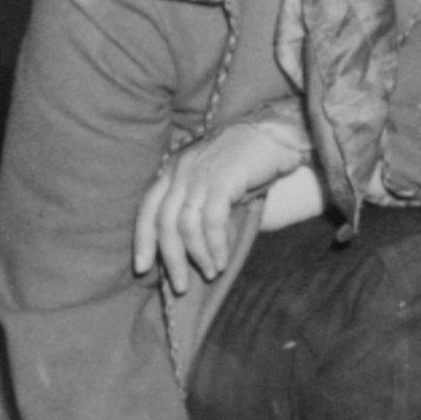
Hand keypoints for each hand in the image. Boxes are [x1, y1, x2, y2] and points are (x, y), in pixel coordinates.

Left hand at [131, 119, 307, 295]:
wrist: (277, 133)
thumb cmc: (250, 162)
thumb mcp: (216, 184)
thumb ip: (201, 209)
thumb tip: (197, 248)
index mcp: (173, 169)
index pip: (147, 209)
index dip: (143, 241)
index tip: (142, 269)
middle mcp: (180, 170)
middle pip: (163, 222)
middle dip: (170, 259)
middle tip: (180, 286)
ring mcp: (199, 173)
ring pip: (185, 225)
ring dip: (197, 255)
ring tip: (210, 272)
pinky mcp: (221, 179)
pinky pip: (211, 220)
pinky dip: (215, 245)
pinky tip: (222, 260)